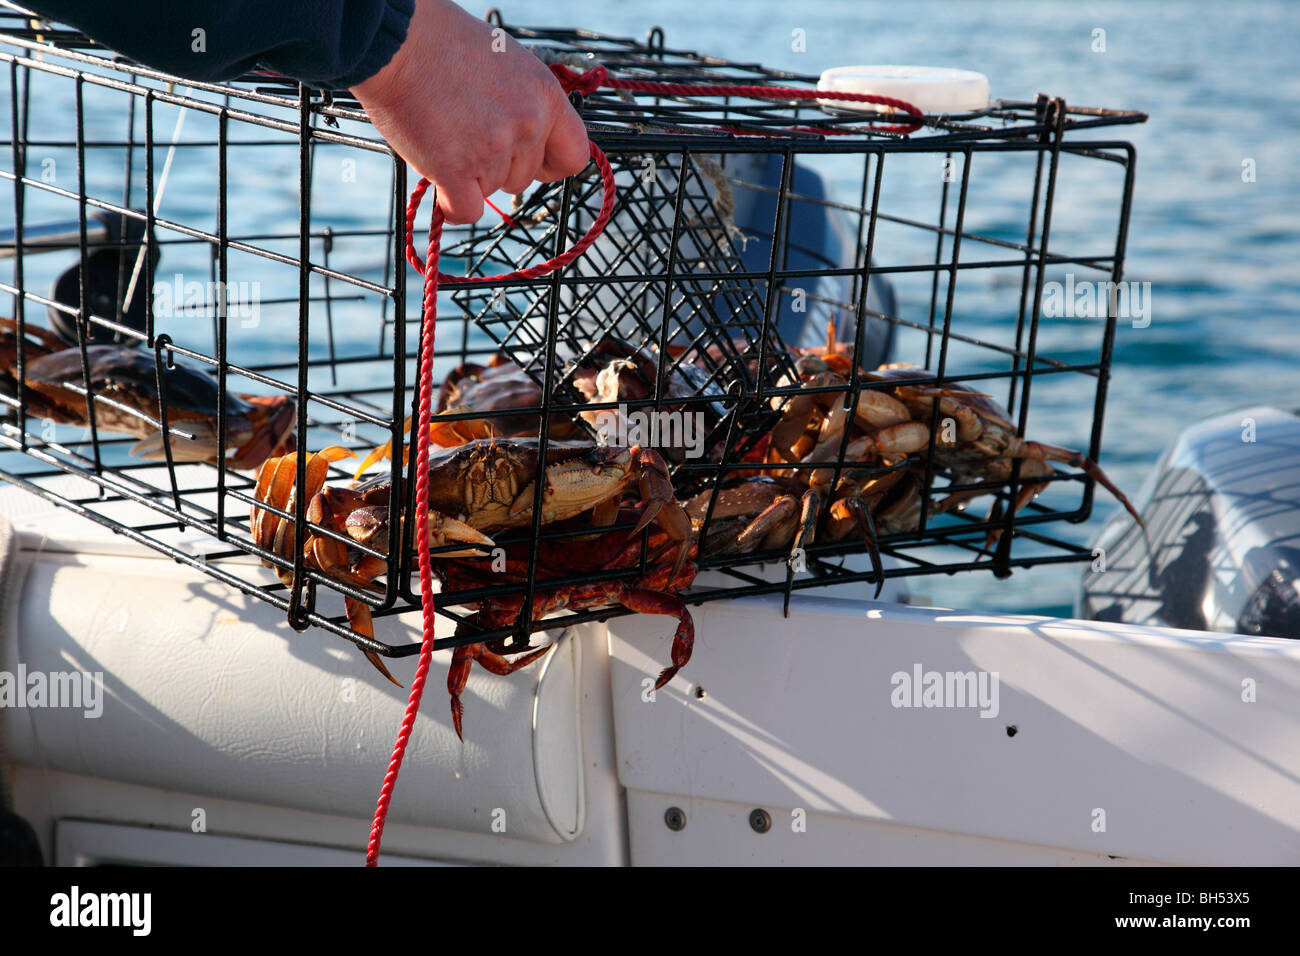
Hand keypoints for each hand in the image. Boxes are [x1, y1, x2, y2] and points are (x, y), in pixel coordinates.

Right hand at [350, 0, 589, 223]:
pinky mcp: (456, 170)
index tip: (531, 160)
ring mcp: (493, 149)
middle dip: (498, 166)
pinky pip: (467, 211)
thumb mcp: (509, 63)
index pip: (574, 155)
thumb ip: (528, 104)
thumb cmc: (446, 45)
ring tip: (445, 133)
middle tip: (466, 132)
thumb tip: (532, 139)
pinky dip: (452, 204)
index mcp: (545, 95)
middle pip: (524, 178)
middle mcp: (527, 124)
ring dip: (469, 174)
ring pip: (492, 191)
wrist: (398, 40)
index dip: (551, 164)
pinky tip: (441, 180)